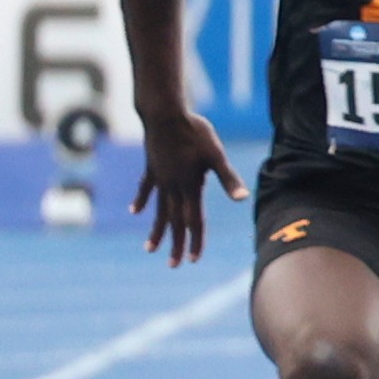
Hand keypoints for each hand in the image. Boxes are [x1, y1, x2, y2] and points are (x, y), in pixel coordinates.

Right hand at [133, 108, 244, 264]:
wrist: (163, 113)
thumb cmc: (194, 132)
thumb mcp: (216, 155)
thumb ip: (228, 179)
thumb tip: (244, 199)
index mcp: (189, 186)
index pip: (193, 220)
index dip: (195, 240)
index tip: (193, 259)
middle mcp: (172, 187)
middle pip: (174, 221)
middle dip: (176, 244)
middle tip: (173, 265)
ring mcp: (159, 178)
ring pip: (158, 210)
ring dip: (156, 230)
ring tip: (150, 249)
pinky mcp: (151, 167)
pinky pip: (146, 189)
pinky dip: (141, 201)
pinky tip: (134, 212)